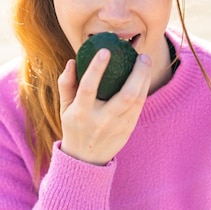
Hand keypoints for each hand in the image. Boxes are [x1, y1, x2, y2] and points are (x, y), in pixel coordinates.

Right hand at [57, 49, 151, 165]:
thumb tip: (73, 61)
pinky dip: (144, 88)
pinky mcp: (129, 128)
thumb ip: (66, 84)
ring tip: (145, 60)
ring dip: (145, 78)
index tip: (105, 51)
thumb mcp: (64, 107)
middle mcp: (101, 120)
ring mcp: (118, 126)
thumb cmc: (74, 125)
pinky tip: (144, 76)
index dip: (96, 68)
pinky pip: (140, 106)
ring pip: (137, 100)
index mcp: (81, 113)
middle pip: (126, 95)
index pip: (88, 87)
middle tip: (141, 55)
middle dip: (137, 73)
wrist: (86, 159)